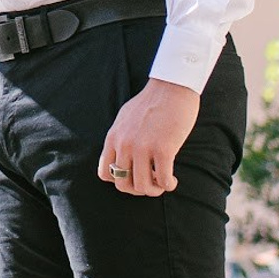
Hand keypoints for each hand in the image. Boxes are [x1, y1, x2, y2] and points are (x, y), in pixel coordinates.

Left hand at [98, 78, 199, 197]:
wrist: (172, 86)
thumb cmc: (151, 102)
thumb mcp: (125, 119)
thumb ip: (120, 137)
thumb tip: (121, 157)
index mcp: (113, 137)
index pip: (105, 174)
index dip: (120, 181)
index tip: (134, 176)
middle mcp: (125, 144)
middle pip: (123, 185)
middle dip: (138, 189)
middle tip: (151, 183)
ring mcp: (143, 147)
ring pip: (143, 186)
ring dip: (154, 190)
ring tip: (163, 183)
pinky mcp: (163, 149)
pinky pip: (163, 180)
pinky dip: (169, 185)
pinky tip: (173, 180)